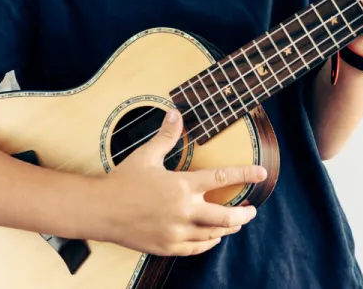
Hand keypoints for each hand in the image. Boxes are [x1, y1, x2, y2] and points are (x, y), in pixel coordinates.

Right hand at [88, 109, 265, 255]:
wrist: (100, 212)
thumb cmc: (122, 181)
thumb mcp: (145, 155)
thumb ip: (166, 136)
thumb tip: (176, 113)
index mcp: (181, 186)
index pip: (222, 178)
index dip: (245, 174)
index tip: (262, 173)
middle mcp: (182, 211)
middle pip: (225, 216)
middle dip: (243, 214)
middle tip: (252, 210)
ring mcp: (175, 232)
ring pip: (213, 234)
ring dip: (228, 228)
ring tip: (236, 222)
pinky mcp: (167, 247)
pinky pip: (196, 248)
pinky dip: (208, 243)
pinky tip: (213, 237)